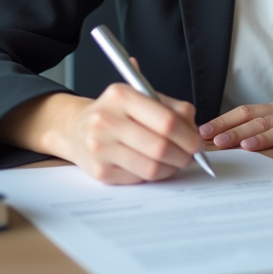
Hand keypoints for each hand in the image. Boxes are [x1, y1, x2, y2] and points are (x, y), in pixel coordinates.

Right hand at [1, 86, 203, 184]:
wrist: (75, 128)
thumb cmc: (117, 112)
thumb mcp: (140, 96)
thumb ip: (171, 108)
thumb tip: (194, 130)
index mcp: (120, 95)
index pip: (166, 121)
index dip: (188, 135)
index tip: (197, 142)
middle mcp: (106, 120)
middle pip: (161, 147)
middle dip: (184, 155)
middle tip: (191, 156)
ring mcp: (100, 147)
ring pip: (152, 167)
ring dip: (171, 167)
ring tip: (175, 161)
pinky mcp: (99, 170)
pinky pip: (139, 178)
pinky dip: (154, 175)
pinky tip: (154, 165)